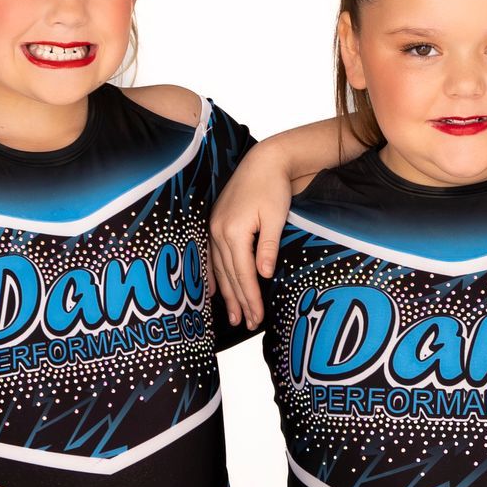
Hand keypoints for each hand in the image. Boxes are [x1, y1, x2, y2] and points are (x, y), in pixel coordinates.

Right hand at [209, 153, 295, 329]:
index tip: (257, 318)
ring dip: (227, 294)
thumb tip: (263, 275)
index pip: (243, 273)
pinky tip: (214, 292)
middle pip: (230, 276)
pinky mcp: (215, 224)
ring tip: (234, 316)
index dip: (250, 298)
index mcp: (234, 231)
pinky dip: (213, 276)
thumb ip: (267, 247)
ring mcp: (213, 228)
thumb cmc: (273, 187)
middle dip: (239, 302)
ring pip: (219, 269)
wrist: (263, 161)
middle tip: (246, 325)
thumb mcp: (275, 218)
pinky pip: (211, 257)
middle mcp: (218, 232)